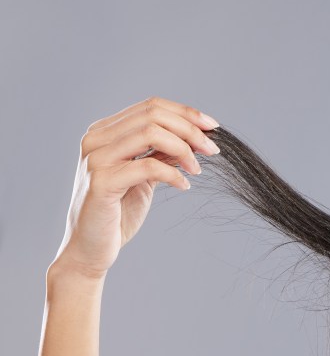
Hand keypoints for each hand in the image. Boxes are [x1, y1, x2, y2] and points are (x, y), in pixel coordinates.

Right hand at [51, 96, 221, 279]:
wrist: (90, 248)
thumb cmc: (117, 212)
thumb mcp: (144, 177)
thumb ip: (161, 154)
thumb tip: (193, 138)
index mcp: (104, 132)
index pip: (150, 107)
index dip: (186, 113)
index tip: (212, 128)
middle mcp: (96, 140)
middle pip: (153, 115)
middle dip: (190, 130)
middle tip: (213, 150)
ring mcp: (96, 159)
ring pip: (150, 133)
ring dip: (183, 149)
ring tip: (196, 169)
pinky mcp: (101, 182)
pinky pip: (148, 166)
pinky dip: (173, 174)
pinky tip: (184, 186)